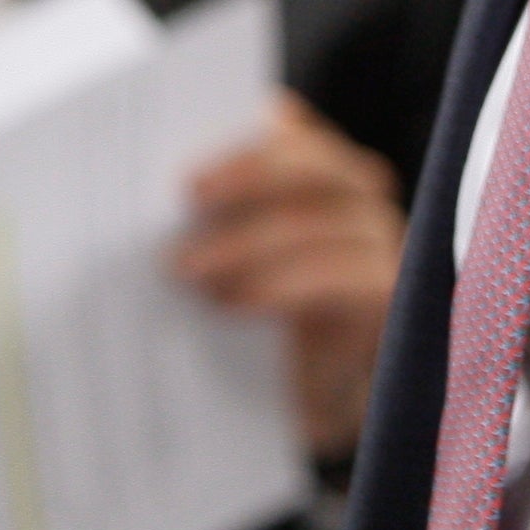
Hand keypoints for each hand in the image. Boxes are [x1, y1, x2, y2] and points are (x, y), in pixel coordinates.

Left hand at [174, 91, 406, 459]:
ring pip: (322, 222)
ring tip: (189, 270)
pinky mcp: (385, 297)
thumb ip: (199, 218)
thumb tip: (144, 197)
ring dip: (252, 242)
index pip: (289, 133)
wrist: (295, 396)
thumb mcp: (216, 259)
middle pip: (318, 163)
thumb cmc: (245, 317)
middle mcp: (354, 196)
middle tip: (187, 200)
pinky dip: (286, 285)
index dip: (241, 144)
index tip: (186, 171)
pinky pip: (346, 278)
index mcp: (311, 168)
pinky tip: (237, 303)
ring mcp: (377, 243)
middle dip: (251, 175)